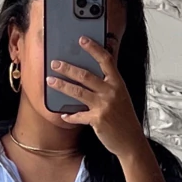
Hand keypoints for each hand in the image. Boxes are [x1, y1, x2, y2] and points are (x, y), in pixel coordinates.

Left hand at [46, 36, 146, 160]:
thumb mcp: (121, 97)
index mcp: (118, 83)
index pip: (106, 60)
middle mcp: (111, 92)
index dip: (93, 48)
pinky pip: (78, 116)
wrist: (131, 141)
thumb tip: (92, 76)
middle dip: (67, 68)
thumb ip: (109, 85)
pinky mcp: (97, 120)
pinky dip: (69, 116)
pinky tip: (63, 115)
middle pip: (86, 75)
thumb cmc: (124, 119)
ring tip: (50, 81)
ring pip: (78, 92)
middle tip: (55, 63)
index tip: (81, 39)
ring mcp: (104, 106)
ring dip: (62, 85)